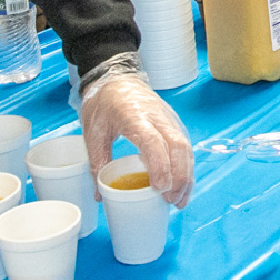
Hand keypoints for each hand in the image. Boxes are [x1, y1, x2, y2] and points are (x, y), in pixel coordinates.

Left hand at [79, 68, 193, 207]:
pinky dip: (186, 168)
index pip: (154, 141)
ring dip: (186, 175)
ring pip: (186, 147)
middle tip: (171, 201)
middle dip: (179, 177)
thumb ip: (97, 163)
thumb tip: (100, 195)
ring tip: (179, 201)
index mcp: (134, 116)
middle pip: (178, 146)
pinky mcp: (173, 123)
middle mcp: (157, 116)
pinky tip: (182, 185)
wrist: (116, 77)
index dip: (160, 166)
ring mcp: (168, 118)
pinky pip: (185, 146)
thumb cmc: (103, 103)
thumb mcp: (92, 132)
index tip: (159, 189)